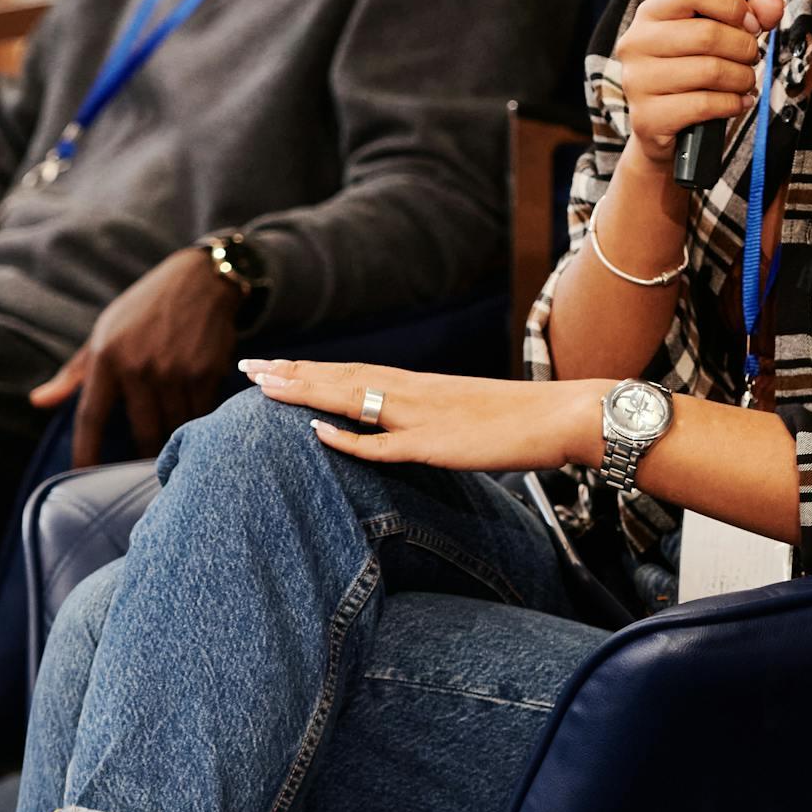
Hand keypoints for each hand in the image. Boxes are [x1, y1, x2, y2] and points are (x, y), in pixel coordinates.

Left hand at [30, 248, 242, 466]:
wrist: (199, 280)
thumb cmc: (143, 309)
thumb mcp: (102, 333)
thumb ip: (72, 374)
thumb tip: (37, 403)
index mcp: (107, 358)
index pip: (90, 418)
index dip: (85, 453)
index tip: (82, 477)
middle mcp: (139, 367)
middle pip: (140, 433)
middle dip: (142, 456)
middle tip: (143, 470)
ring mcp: (175, 372)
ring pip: (173, 427)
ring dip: (173, 442)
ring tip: (173, 452)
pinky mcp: (206, 373)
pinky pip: (199, 414)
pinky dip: (196, 424)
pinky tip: (196, 426)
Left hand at [239, 358, 605, 474]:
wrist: (564, 415)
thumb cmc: (521, 421)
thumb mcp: (466, 415)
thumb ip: (430, 420)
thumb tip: (403, 432)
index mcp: (420, 386)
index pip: (353, 372)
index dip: (309, 370)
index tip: (272, 366)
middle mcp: (414, 392)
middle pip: (341, 379)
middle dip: (292, 374)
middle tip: (247, 368)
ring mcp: (423, 416)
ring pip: (352, 400)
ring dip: (306, 392)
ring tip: (264, 385)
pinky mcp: (437, 444)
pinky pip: (384, 444)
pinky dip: (349, 439)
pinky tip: (318, 433)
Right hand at [615, 0, 782, 167]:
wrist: (658, 126)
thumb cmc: (685, 72)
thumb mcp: (711, 36)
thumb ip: (744, 16)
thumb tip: (773, 4)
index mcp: (650, 14)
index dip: (731, 6)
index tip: (750, 23)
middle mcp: (636, 43)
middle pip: (708, 33)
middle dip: (744, 48)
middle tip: (751, 58)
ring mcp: (637, 81)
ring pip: (710, 70)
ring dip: (741, 78)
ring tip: (745, 82)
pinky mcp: (647, 116)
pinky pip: (704, 105)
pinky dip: (731, 104)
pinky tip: (737, 102)